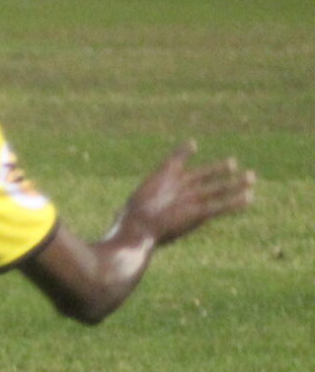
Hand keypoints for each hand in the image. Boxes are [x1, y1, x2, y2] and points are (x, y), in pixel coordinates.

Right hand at [119, 141, 254, 246]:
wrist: (139, 227)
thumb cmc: (128, 220)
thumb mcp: (128, 210)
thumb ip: (132, 209)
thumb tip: (120, 213)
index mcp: (163, 178)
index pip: (176, 160)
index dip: (183, 152)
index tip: (191, 144)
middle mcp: (181, 185)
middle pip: (205, 175)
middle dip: (219, 170)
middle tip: (232, 164)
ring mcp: (192, 198)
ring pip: (219, 188)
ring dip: (236, 183)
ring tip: (251, 177)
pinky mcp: (199, 212)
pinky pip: (222, 206)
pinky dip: (236, 202)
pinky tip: (249, 198)